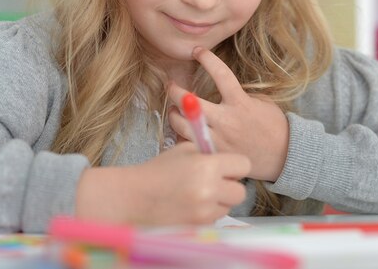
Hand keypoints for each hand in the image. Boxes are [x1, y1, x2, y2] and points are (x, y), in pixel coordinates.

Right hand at [75, 142, 250, 224]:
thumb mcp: (183, 150)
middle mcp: (209, 189)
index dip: (235, 165)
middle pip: (240, 191)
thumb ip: (209, 153)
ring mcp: (204, 211)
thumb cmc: (157, 171)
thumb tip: (227, 158)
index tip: (227, 167)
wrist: (133, 197)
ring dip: (219, 201)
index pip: (243, 165)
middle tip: (215, 182)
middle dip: (230, 186)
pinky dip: (207, 214)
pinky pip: (215, 219)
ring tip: (198, 194)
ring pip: (228, 207)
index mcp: (207, 165)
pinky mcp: (198, 226)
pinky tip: (191, 206)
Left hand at [168, 47, 289, 181]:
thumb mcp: (262, 103)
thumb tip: (220, 88)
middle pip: (189, 102)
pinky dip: (182, 137)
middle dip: (175, 91)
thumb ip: (240, 94)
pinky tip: (183, 131)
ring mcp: (218, 139)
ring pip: (183, 125)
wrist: (285, 156)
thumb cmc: (275, 127)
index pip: (220, 74)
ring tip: (173, 110)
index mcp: (240, 103)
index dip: (207, 59)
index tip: (197, 50)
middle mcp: (226, 120)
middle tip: (171, 86)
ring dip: (173, 114)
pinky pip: (189, 144)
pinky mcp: (214, 154)